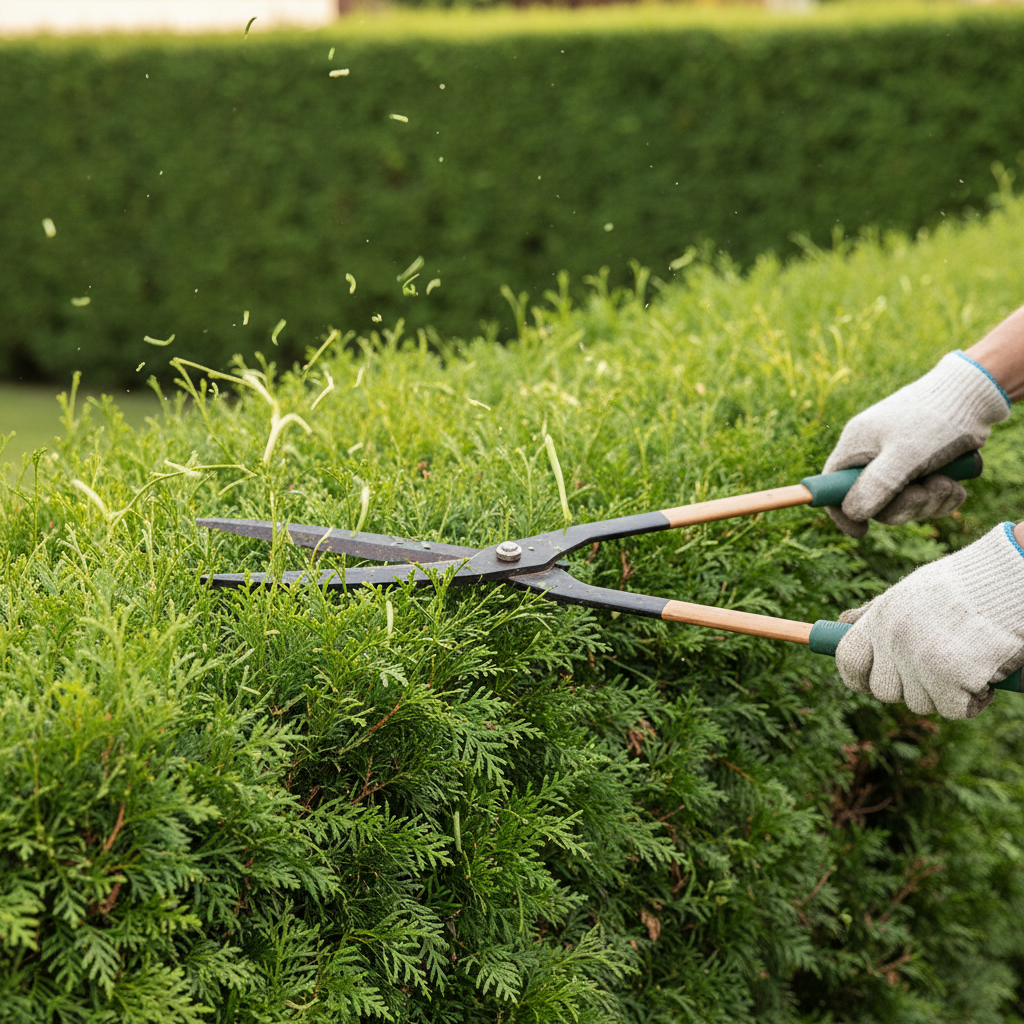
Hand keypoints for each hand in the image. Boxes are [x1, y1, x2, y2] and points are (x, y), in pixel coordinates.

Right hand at [824, 351, 1009, 536]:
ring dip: (929, 501)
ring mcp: (898, 460)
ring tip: (948, 483)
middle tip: (926, 494)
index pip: (831, 485)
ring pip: (903, 501)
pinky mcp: (923, 465)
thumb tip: (852, 513)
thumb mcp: (905, 455)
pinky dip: (942, 496)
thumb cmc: (936, 419)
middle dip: (904, 506)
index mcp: (856, 446)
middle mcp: (873, 454)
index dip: (841, 511)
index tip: (860, 532)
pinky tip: (956, 484)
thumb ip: (876, 486)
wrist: (976, 394)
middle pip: (873, 501)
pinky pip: (925, 496)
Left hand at [836, 523, 1023, 718]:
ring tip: (966, 660)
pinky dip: (973, 699)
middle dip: (908, 689)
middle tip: (937, 671)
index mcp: (879, 617)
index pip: (847, 660)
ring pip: (919, 703)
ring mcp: (919, 659)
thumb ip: (874, 614)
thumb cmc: (960, 587)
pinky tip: (984, 672)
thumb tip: (840, 622)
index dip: (857, 678)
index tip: (871, 683)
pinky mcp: (950, 676)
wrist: (1005, 580)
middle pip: (883, 691)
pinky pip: (953, 709)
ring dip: (944, 692)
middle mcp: (892, 639)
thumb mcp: (906, 593)